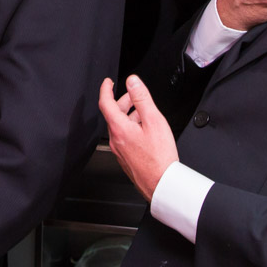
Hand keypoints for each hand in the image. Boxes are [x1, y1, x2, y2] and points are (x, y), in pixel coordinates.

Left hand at [99, 76, 177, 202]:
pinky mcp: (126, 158)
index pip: (105, 103)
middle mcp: (116, 140)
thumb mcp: (153, 121)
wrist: (162, 184)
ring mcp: (120, 150)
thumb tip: (132, 82)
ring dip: (129, 115)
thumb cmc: (159, 157)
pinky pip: (124, 137)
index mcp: (119, 128)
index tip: (108, 82)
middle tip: (134, 95)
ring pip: (120, 126)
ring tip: (143, 112)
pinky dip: (131, 127)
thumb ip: (142, 98)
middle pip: (113, 114)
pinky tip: (145, 130)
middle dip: (123, 101)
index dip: (106, 89)